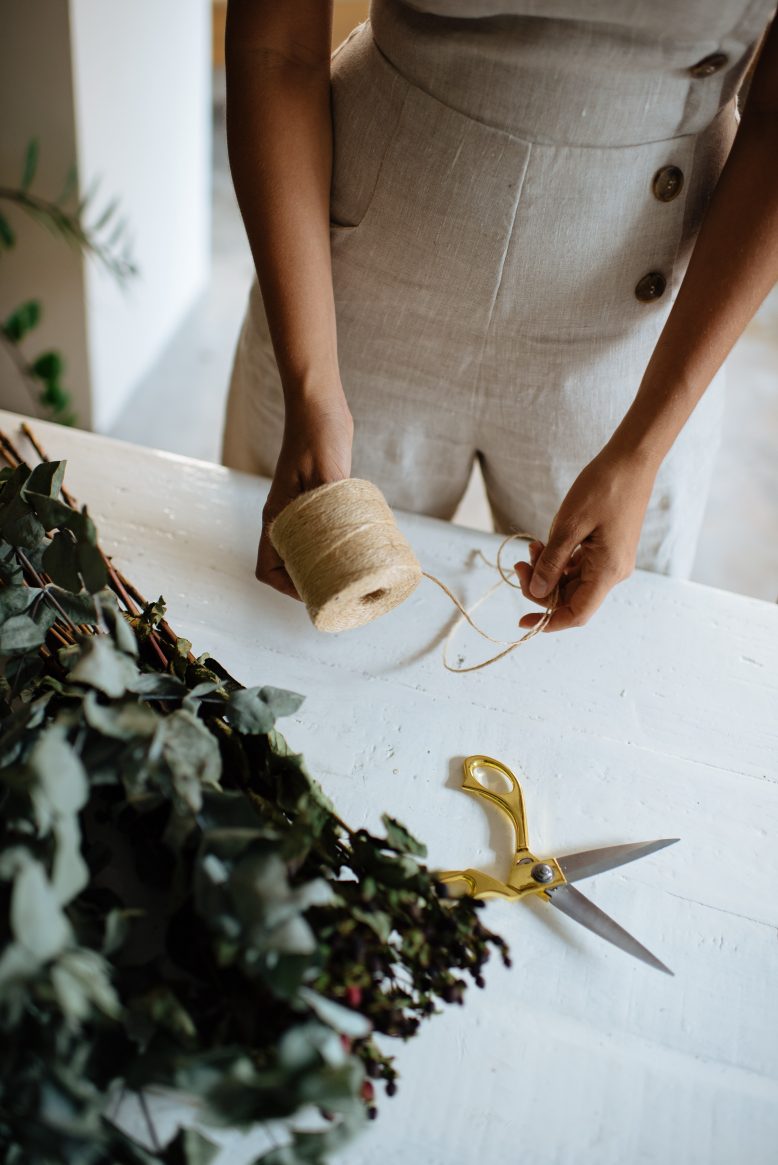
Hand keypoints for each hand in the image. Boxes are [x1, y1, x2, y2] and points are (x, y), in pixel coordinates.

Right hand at [256, 394, 353, 596]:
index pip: (268, 567)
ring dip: (320, 567)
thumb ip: (331, 501)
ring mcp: (299, 510)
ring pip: (303, 551)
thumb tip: (340, 535)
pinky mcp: (316, 500)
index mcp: (277, 514)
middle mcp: (284, 517)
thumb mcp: (327, 470)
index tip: (313, 590)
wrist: (319, 404)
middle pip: (287, 566)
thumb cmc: (318, 432)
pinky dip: (331, 547)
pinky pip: (318, 534)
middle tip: (339, 590)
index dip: (287, 587)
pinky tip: (354, 549)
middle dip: (309, 583)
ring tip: (349, 576)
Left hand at [513, 447, 657, 631]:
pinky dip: (558, 562)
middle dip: (541, 588)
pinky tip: (544, 546)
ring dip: (548, 572)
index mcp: (608, 571)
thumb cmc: (601, 488)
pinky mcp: (607, 551)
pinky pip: (579, 568)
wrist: (631, 461)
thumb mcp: (568, 526)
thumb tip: (536, 592)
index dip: (549, 622)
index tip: (521, 621)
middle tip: (519, 564)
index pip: (577, 613)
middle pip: (571, 599)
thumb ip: (551, 563)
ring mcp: (612, 562)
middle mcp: (613, 573)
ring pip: (572, 583)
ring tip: (532, 548)